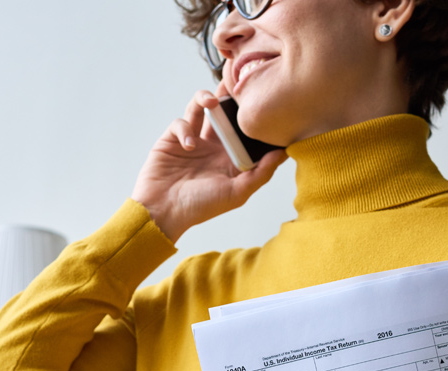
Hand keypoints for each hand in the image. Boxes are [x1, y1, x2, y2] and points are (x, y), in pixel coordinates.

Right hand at [131, 83, 288, 243]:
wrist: (163, 212)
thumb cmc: (201, 207)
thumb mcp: (237, 193)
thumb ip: (261, 173)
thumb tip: (284, 153)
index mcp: (231, 156)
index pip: (245, 129)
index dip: (252, 114)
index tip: (262, 99)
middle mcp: (214, 145)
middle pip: (224, 111)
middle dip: (228, 94)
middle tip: (235, 81)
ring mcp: (192, 139)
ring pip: (200, 106)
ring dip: (205, 98)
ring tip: (211, 101)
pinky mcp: (172, 139)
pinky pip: (180, 122)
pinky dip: (184, 129)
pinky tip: (189, 145)